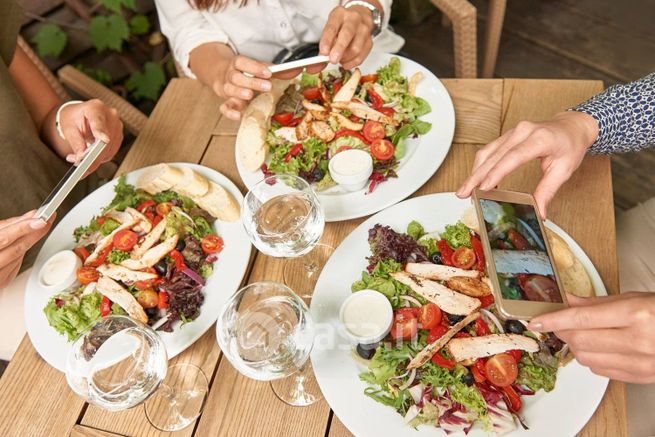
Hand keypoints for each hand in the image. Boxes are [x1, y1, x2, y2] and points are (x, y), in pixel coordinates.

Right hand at [0, 211, 54, 287]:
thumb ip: (8, 225)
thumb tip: (30, 216)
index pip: (5, 237)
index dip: (24, 227)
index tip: (40, 218)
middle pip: (16, 248)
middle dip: (35, 233)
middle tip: (47, 220)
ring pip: (18, 256)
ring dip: (29, 241)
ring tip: (39, 227)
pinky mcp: (2, 281)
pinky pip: (16, 265)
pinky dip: (20, 253)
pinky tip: (21, 245)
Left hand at [58, 99, 122, 172]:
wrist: (80, 115)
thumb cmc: (73, 118)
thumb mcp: (68, 128)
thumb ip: (75, 142)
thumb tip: (81, 157)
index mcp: (96, 108)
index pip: (99, 121)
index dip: (101, 131)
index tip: (104, 139)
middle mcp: (110, 115)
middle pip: (106, 141)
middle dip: (93, 157)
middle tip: (79, 167)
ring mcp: (117, 125)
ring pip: (110, 149)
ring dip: (95, 159)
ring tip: (78, 160)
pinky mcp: (118, 136)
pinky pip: (111, 151)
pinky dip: (100, 158)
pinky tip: (88, 157)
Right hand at [213, 55, 273, 120]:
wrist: (220, 74)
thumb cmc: (244, 73)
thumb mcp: (257, 68)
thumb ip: (275, 71)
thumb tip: (296, 71)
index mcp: (237, 64)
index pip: (244, 63)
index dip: (255, 67)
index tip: (269, 73)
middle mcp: (230, 75)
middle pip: (237, 77)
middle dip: (252, 82)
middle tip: (268, 86)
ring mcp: (227, 89)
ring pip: (229, 89)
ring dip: (239, 93)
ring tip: (250, 95)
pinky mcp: (226, 103)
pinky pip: (224, 107)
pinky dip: (230, 112)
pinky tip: (238, 115)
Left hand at [319, 4, 374, 68]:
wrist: (360, 17)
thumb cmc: (342, 24)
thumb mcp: (330, 28)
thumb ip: (325, 44)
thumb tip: (317, 64)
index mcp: (340, 14)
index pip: (332, 28)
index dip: (327, 41)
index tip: (323, 53)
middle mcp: (353, 20)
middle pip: (347, 35)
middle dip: (339, 50)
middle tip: (332, 60)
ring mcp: (364, 30)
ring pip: (356, 48)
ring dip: (345, 59)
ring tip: (339, 60)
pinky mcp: (370, 42)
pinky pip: (361, 56)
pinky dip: (352, 63)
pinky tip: (346, 62)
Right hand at [456, 111, 598, 216]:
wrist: (572, 126)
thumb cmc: (570, 145)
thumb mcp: (564, 170)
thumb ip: (548, 191)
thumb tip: (538, 211)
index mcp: (540, 138)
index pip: (513, 157)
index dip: (496, 173)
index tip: (483, 188)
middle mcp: (523, 131)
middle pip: (494, 155)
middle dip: (476, 176)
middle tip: (464, 193)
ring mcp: (514, 131)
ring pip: (487, 152)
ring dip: (474, 172)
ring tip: (465, 189)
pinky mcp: (508, 135)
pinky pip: (490, 149)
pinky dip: (481, 165)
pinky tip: (476, 179)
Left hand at [528, 293, 654, 383]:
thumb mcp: (636, 298)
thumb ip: (598, 302)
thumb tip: (568, 300)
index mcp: (636, 314)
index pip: (581, 318)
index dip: (554, 320)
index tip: (537, 321)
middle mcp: (639, 340)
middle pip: (580, 340)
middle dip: (563, 332)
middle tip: (559, 323)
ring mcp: (642, 362)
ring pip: (587, 358)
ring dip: (576, 346)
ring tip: (581, 334)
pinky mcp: (644, 377)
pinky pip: (603, 371)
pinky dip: (593, 359)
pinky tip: (599, 348)